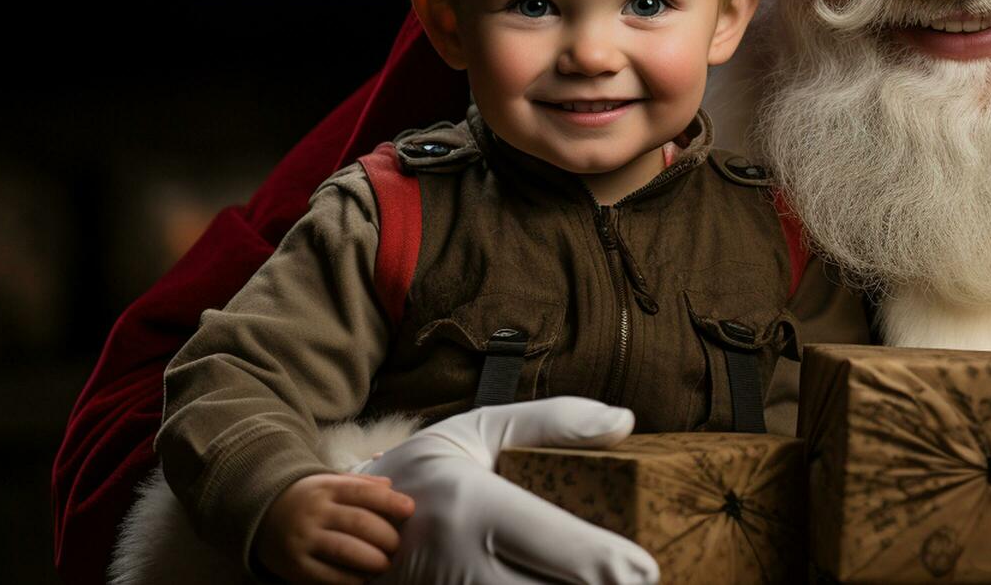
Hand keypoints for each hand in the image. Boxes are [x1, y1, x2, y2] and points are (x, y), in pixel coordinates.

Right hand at [255, 472, 414, 584]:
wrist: (262, 512)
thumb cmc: (309, 498)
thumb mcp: (330, 481)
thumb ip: (361, 483)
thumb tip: (392, 487)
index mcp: (327, 488)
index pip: (365, 493)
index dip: (391, 502)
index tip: (410, 510)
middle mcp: (315, 512)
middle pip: (360, 523)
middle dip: (386, 537)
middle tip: (397, 545)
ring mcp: (303, 539)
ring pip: (347, 550)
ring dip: (373, 560)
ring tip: (384, 564)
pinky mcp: (295, 565)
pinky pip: (329, 576)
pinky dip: (352, 579)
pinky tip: (363, 578)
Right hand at [356, 397, 659, 584]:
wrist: (343, 525)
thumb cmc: (427, 471)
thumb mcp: (481, 430)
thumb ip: (555, 421)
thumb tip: (625, 423)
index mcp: (473, 506)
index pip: (561, 546)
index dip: (613, 566)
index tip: (646, 568)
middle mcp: (460, 562)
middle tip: (636, 580)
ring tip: (602, 583)